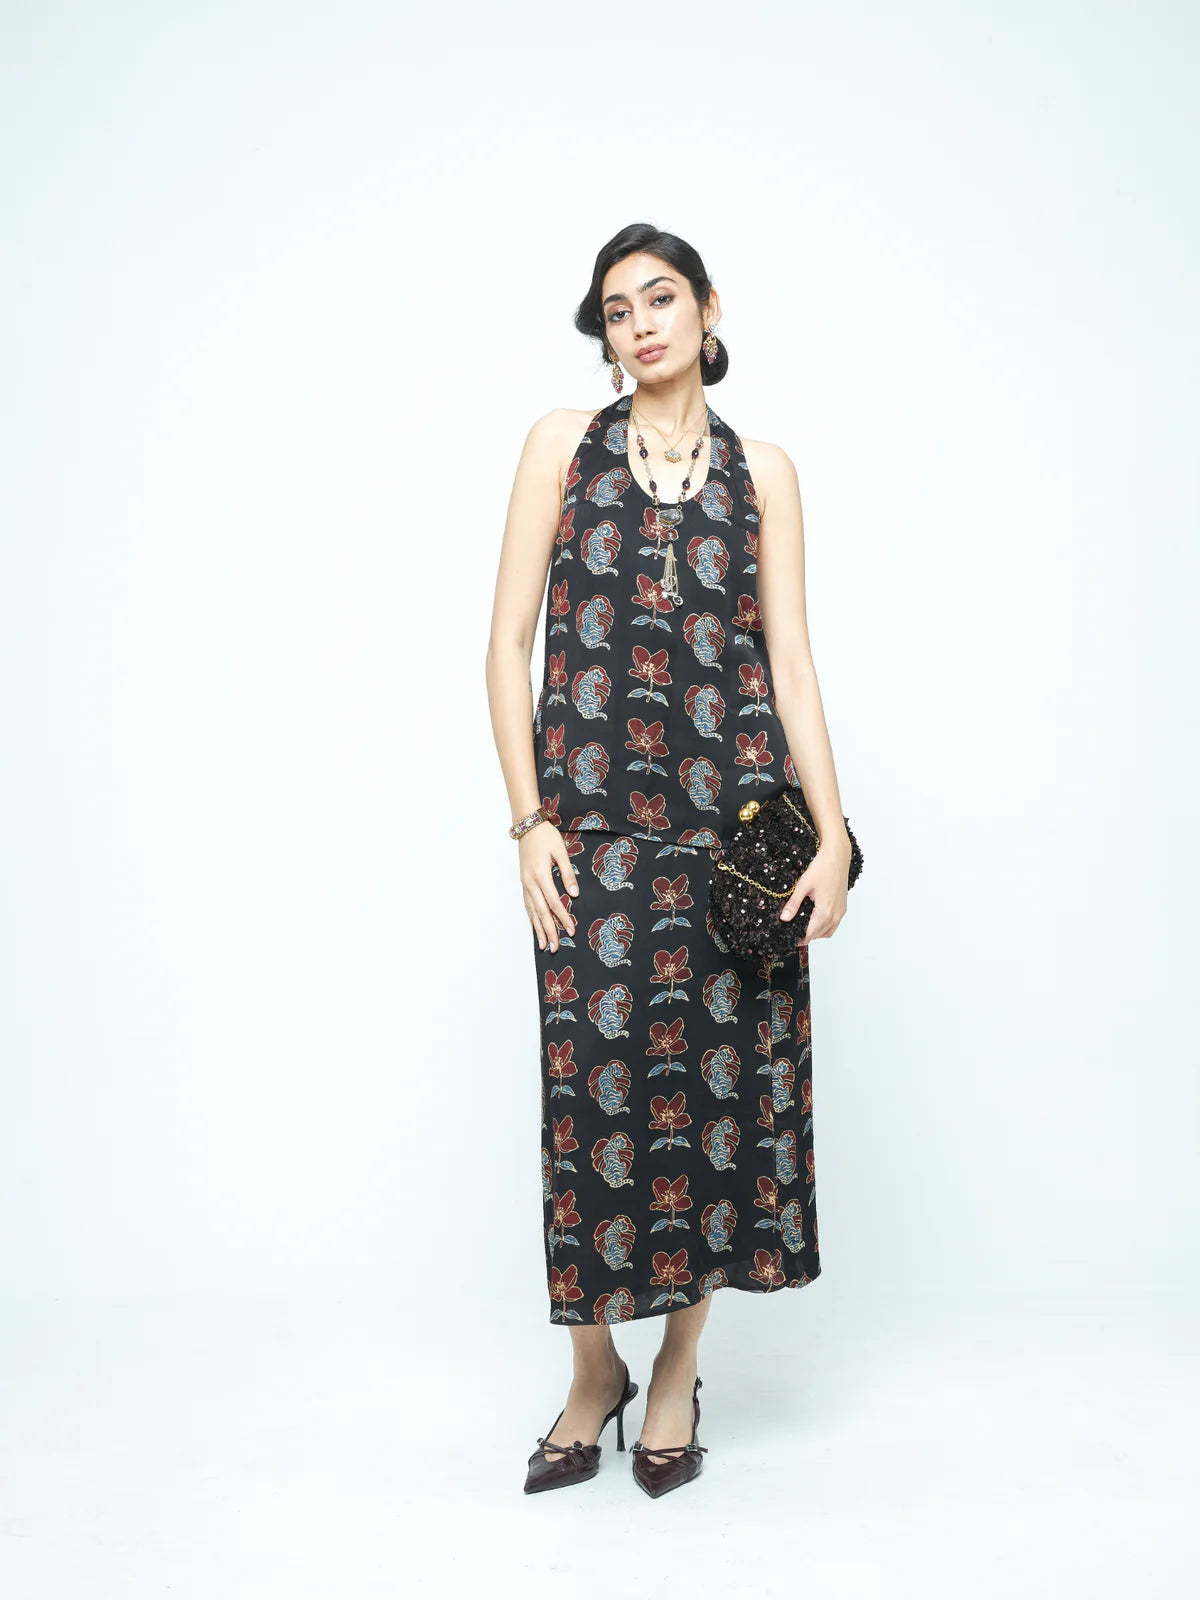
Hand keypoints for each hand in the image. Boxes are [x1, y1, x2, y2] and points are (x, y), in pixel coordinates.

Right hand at [520, 821, 579, 951]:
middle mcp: (531, 883)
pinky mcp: (524, 883)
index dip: (563, 918)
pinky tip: (535, 928)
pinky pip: (528, 905)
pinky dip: (532, 918)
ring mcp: (525, 884)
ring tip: (544, 945)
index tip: (571, 930)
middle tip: (556, 947)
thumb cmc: (545, 836)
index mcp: (541, 875)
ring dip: (539, 929)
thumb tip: (574, 894)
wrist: (527, 826)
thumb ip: (568, 873)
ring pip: (532, 911)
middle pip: (541, 912)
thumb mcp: (561, 851)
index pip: (554, 902)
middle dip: (550, 931)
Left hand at [779, 837, 850, 944]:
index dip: (799, 939)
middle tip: (793, 932)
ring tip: (803, 927)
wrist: (837, 857)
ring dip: (816, 933)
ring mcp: (841, 912)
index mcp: (825, 912)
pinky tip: (816, 919)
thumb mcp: (803, 886)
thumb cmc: (822, 868)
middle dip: (806, 936)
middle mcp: (835, 915)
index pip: (810, 934)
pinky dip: (825, 926)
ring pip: (828, 932)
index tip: (790, 939)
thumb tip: (784, 918)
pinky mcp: (843, 907)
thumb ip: (793, 904)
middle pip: (818, 935)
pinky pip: (834, 924)